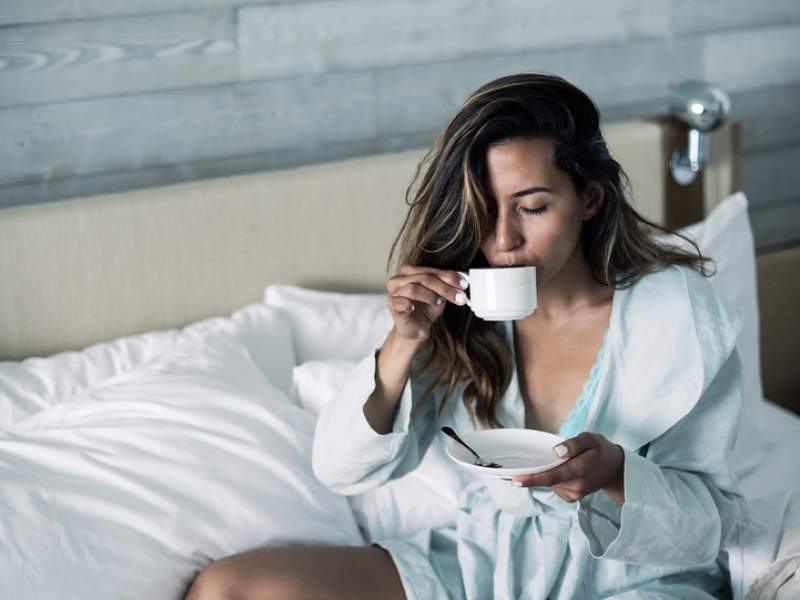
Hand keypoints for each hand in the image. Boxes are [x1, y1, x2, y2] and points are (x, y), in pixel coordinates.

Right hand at [386, 265, 467, 343]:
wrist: (416, 330)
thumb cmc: (426, 310)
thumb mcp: (440, 295)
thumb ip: (448, 286)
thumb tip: (462, 280)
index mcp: (410, 272)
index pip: (431, 271)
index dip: (448, 277)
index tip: (463, 285)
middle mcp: (399, 278)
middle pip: (424, 278)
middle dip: (444, 288)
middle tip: (459, 297)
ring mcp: (393, 291)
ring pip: (413, 288)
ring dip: (430, 296)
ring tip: (438, 303)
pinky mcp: (391, 304)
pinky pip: (399, 301)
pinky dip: (408, 304)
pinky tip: (413, 308)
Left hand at [511, 432, 625, 505]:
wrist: (615, 469)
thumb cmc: (600, 450)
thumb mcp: (590, 438)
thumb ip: (573, 444)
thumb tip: (556, 452)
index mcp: (579, 470)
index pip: (551, 476)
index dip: (532, 479)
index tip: (514, 480)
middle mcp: (576, 486)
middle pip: (546, 479)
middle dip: (531, 473)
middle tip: (514, 467)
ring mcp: (574, 494)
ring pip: (549, 482)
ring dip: (545, 472)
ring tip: (559, 461)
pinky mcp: (571, 497)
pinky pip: (554, 486)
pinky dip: (551, 477)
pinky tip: (560, 470)